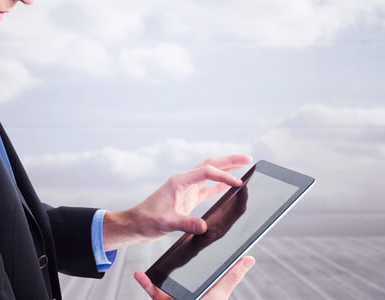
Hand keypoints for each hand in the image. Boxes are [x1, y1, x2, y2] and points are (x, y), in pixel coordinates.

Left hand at [102, 155, 252, 249]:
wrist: (135, 225)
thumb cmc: (146, 221)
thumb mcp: (165, 223)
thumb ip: (185, 223)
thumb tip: (204, 226)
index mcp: (179, 181)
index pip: (206, 172)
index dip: (223, 176)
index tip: (238, 183)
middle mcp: (184, 181)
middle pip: (210, 165)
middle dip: (230, 161)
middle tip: (249, 159)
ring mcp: (186, 189)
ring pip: (210, 174)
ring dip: (227, 170)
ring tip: (245, 166)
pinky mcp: (187, 198)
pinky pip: (207, 189)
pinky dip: (220, 186)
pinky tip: (231, 186)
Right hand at [134, 256, 254, 299]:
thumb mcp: (219, 292)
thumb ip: (232, 276)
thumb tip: (249, 258)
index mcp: (202, 287)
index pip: (199, 268)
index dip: (197, 256)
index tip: (194, 238)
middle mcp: (187, 291)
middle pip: (179, 273)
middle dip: (173, 262)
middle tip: (171, 246)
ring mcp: (174, 297)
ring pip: (164, 281)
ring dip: (158, 271)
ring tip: (155, 259)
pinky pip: (153, 291)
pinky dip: (146, 283)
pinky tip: (140, 274)